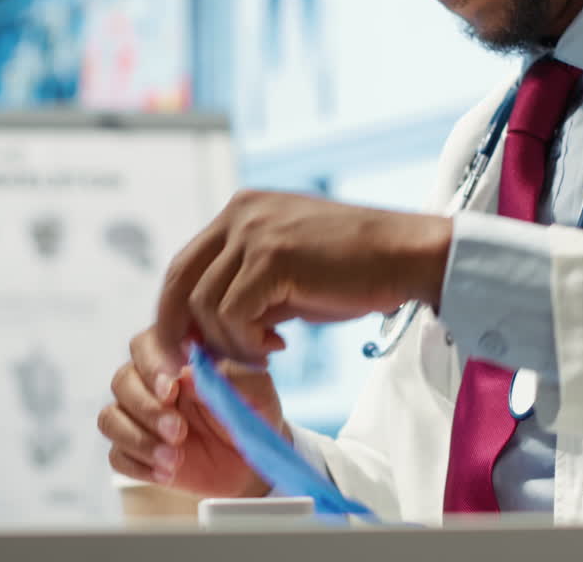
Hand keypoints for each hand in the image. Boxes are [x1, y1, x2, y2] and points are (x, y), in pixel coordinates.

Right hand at [99, 326, 283, 497]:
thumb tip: (188, 372)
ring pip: (111, 419)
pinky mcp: (137, 452)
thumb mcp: (258, 392)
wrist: (253, 460)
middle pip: (121, 382)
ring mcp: (139, 418)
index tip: (172, 389)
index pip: (144, 347)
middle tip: (178, 431)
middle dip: (147, 408)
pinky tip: (167, 472)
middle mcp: (150, 384)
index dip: (151, 367)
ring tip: (175, 458)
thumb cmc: (253, 414)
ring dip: (139, 440)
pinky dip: (139, 465)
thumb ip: (230, 376)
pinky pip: (116, 455)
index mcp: (175, 356)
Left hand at [157, 190, 453, 364]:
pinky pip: (232, 314)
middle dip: (177, 333)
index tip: (185, 353)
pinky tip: (278, 347)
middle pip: (178, 281)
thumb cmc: (352, 271)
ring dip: (229, 343)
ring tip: (266, 353)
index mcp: (240, 212)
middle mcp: (240, 214)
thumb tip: (201, 334)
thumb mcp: (284, 274)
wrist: (406, 256)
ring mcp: (254, 232)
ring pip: (205, 305)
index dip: (176, 314)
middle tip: (195, 370)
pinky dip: (247, 342)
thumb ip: (244, 290)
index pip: (183, 267)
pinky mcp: (272, 257)